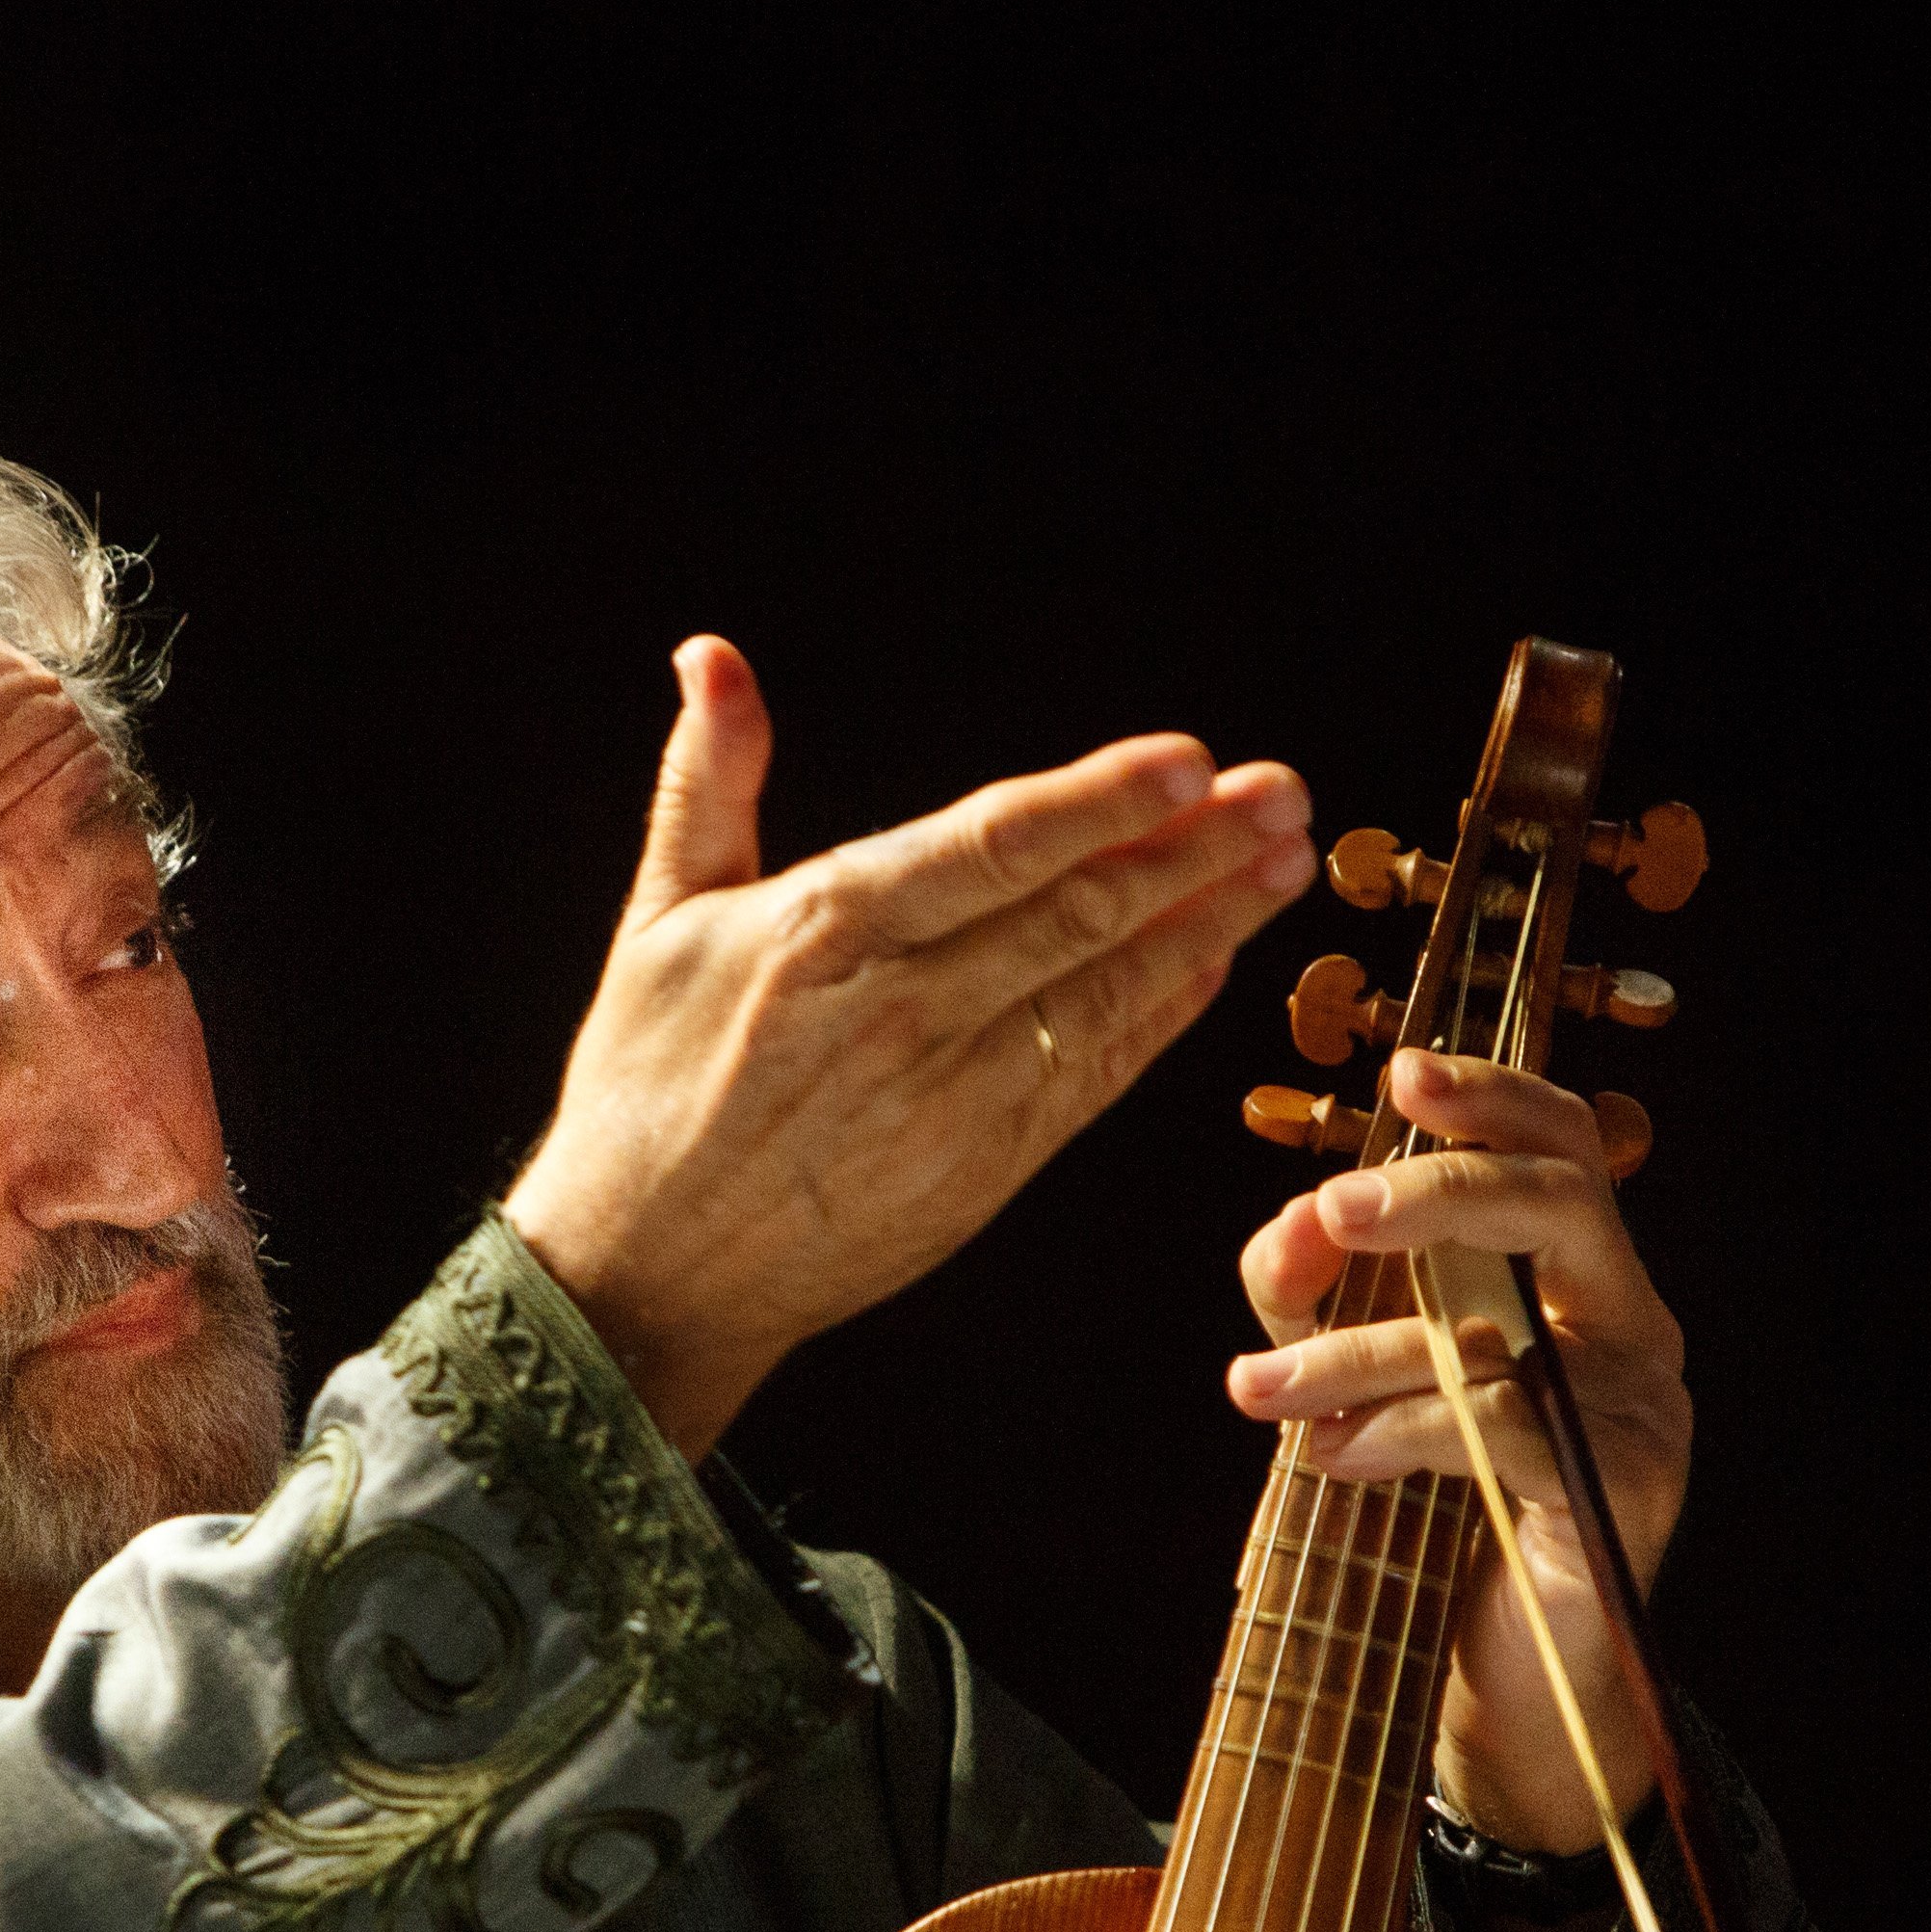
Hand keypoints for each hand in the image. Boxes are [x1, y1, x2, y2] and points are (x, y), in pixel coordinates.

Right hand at [506, 637, 1313, 1452]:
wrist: (645, 1272)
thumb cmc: (646, 1090)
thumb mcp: (658, 921)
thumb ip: (708, 783)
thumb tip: (712, 659)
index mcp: (824, 933)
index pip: (991, 850)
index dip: (1100, 805)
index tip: (1189, 763)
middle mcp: (900, 1012)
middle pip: (1074, 915)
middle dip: (1192, 852)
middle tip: (1285, 795)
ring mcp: (951, 1097)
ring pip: (1102, 993)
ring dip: (1205, 926)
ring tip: (1283, 864)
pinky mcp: (981, 1166)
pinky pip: (1091, 1077)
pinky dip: (1158, 1019)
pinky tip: (1215, 964)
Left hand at [1227, 1045, 1691, 1856]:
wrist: (1510, 1683)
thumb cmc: (1440, 1517)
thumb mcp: (1358, 1380)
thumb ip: (1315, 1296)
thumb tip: (1286, 1226)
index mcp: (1583, 1278)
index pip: (1565, 1144)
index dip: (1493, 1095)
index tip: (1403, 1075)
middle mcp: (1631, 1324)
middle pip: (1561, 1198)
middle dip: (1438, 1188)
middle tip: (1332, 1211)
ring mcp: (1639, 1406)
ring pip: (1503, 1326)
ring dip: (1358, 1350)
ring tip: (1260, 1391)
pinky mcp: (1619, 1489)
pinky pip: (1500, 1424)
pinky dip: (1398, 1431)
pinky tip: (1332, 1456)